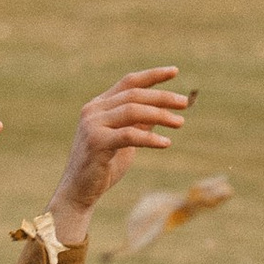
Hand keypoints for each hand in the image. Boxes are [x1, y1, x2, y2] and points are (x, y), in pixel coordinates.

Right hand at [46, 66, 187, 240]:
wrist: (79, 192)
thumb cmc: (103, 167)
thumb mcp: (125, 141)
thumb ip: (139, 124)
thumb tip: (163, 110)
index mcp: (99, 105)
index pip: (128, 82)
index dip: (152, 75)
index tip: (175, 71)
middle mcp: (93, 110)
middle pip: (134, 94)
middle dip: (162, 97)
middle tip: (185, 103)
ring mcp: (93, 125)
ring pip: (133, 111)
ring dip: (160, 115)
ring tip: (180, 122)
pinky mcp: (96, 142)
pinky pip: (129, 135)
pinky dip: (150, 138)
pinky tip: (166, 142)